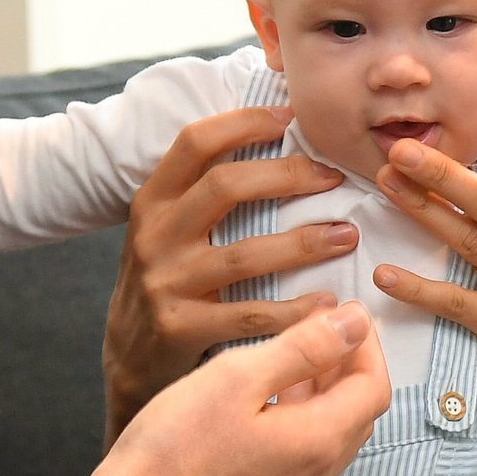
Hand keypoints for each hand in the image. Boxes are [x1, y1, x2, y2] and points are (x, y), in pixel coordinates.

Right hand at [84, 302, 390, 475]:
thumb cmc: (176, 448)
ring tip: (293, 354)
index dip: (367, 345)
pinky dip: (301, 418)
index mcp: (318, 442)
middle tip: (322, 327)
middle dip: (350, 366)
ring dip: (325, 392)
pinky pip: (303, 456)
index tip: (346, 313)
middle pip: (358, 414)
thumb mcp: (238, 378)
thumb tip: (355, 322)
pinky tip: (265, 399)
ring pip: (330, 436)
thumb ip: (303, 348)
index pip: (374, 387)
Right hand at [103, 106, 355, 439]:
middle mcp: (154, 235)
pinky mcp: (181, 328)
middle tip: (334, 177)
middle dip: (288, 175)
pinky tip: (327, 302)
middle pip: (225, 186)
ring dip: (305, 243)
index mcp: (153, 200)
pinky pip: (249, 314)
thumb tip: (273, 134)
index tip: (291, 118)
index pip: (195, 142)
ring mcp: (166, 282)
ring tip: (347, 236)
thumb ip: (203, 191)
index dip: (244, 122)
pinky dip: (295, 310)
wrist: (128, 357)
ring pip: (244, 254)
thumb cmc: (167, 280)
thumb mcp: (168, 228)